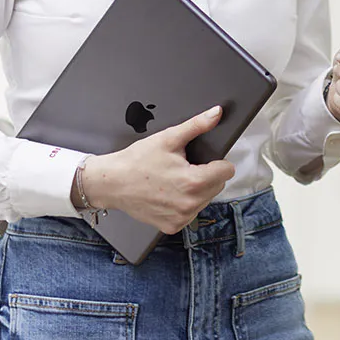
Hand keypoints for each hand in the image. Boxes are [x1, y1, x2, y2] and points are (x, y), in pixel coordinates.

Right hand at [83, 105, 235, 234]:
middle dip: (207, 175)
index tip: (207, 160)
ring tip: (175, 180)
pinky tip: (170, 193)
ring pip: (205, 200)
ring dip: (197, 190)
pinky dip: (184, 203)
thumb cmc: (136, 161)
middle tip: (185, 167)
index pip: (227, 171)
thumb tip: (216, 113)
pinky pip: (190, 213)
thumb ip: (197, 125)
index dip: (218, 162)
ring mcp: (181, 217)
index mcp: (192, 181)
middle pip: (218, 186)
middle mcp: (189, 204)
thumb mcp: (168, 138)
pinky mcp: (172, 226)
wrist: (112, 182)